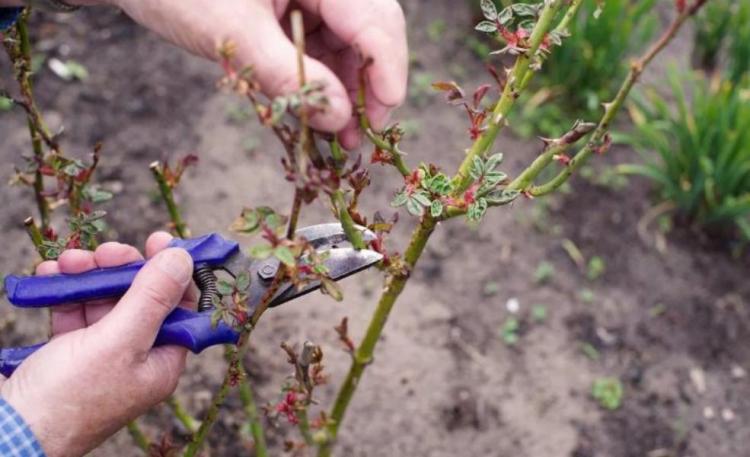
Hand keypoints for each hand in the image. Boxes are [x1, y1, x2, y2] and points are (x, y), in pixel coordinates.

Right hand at [0, 233, 194, 456]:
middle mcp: (137, 358)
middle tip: (105, 250)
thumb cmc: (68, 397)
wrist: (7, 432)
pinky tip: (51, 276)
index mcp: (162, 362)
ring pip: (105, 302)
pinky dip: (65, 293)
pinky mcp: (69, 352)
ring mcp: (102, 356)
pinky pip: (75, 313)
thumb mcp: (119, 341)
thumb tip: (184, 259)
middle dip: (122, 270)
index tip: (158, 241)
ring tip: (69, 262)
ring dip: (89, 276)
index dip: (172, 272)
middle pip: (141, 299)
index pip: (180, 307)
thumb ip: (152, 298)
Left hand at [100, 0, 407, 148]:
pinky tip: (318, 114)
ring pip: (350, 45)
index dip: (387, 68)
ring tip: (338, 137)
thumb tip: (339, 119)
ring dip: (348, 91)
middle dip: (369, 85)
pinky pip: (323, 49)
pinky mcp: (296, 12)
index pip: (375, 17)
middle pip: (371, 32)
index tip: (384, 115)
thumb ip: (288, 76)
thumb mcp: (233, 32)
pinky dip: (323, 83)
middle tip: (361, 135)